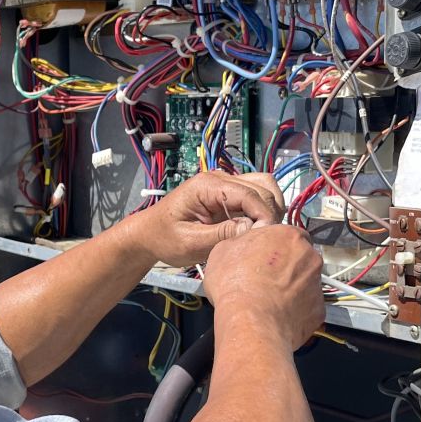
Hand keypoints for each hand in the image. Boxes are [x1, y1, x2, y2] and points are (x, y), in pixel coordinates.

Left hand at [129, 172, 284, 267]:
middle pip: (262, 185)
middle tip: (269, 237)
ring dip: (271, 208)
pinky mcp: (228, 196)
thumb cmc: (165, 238)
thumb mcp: (190, 242)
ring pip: (263, 187)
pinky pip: (255, 196)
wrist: (149, 234)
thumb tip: (252, 228)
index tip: (269, 236)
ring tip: (267, 233)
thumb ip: (220, 235)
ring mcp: (225, 185)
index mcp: (207, 185)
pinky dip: (264, 209)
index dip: (264, 214)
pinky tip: (260, 229)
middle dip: (271, 210)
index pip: (249, 193)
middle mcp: (219, 179)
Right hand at [202, 224, 324, 349]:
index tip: (261, 256)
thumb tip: (241, 244)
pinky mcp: (318, 309)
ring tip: (267, 298)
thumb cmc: (237, 286)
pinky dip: (294, 309)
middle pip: (299, 256)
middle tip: (263, 277)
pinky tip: (276, 312)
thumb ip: (240, 241)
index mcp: (289, 235)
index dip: (271, 246)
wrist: (251, 322)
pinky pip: (307, 305)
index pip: (285, 234)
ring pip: (305, 281)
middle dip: (285, 265)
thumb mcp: (222, 250)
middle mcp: (309, 256)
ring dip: (290, 287)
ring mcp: (317, 283)